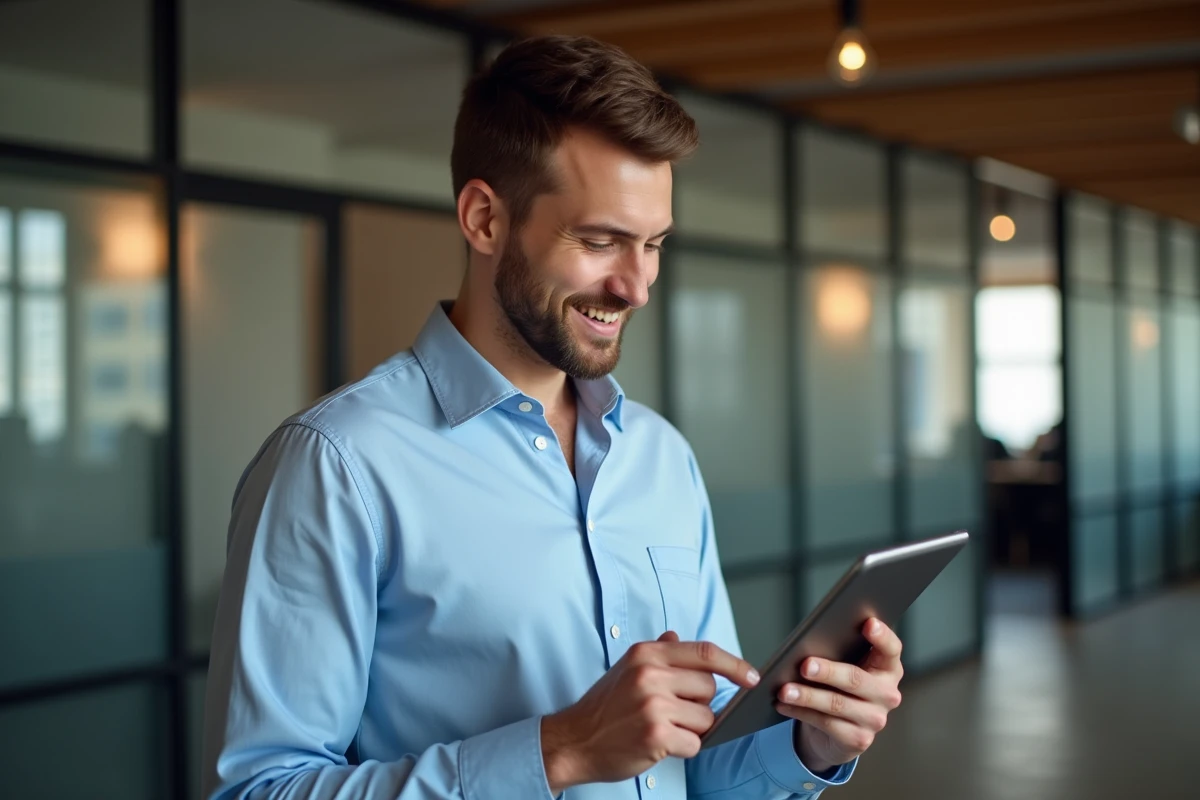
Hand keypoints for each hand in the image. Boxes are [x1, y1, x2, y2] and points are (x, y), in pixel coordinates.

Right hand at [541, 631, 760, 792]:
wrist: (573, 740)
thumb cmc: (604, 707)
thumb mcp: (626, 669)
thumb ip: (657, 653)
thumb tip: (677, 636)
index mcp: (647, 653)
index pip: (704, 652)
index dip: (734, 665)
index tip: (751, 677)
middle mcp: (650, 673)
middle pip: (709, 688)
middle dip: (700, 705)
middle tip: (674, 713)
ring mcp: (653, 704)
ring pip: (706, 719)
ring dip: (692, 730)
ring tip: (663, 729)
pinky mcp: (656, 734)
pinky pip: (694, 743)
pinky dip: (683, 748)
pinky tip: (661, 745)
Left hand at [774, 618, 903, 773]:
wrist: (838, 731)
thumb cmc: (840, 686)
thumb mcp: (844, 666)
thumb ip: (838, 652)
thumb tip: (807, 642)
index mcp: (887, 668)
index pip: (891, 649)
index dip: (882, 636)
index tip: (868, 623)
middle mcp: (887, 694)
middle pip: (856, 679)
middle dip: (828, 671)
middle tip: (805, 665)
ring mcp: (875, 719)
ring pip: (837, 704)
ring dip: (807, 696)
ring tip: (784, 689)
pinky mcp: (859, 739)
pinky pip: (826, 723)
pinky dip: (801, 712)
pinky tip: (784, 704)